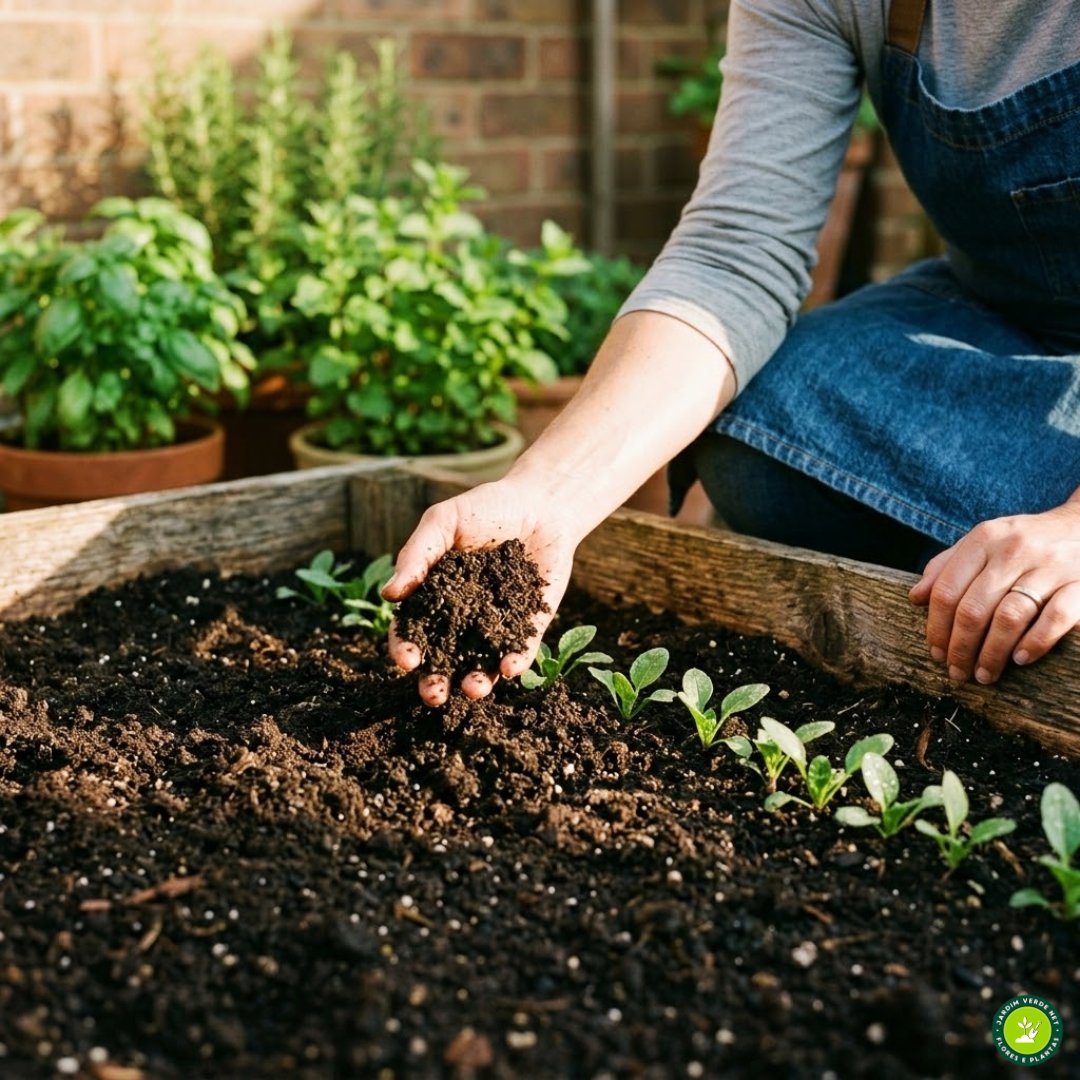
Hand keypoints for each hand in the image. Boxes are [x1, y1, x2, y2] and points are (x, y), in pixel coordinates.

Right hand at [382, 478, 578, 705]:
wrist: (540, 503)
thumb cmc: (485, 508)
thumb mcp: (444, 522)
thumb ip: (418, 555)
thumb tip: (389, 593)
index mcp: (433, 596)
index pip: (413, 629)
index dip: (405, 647)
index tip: (406, 660)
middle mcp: (462, 618)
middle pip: (443, 658)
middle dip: (435, 681)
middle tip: (434, 696)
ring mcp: (496, 624)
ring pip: (481, 663)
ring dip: (475, 682)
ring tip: (472, 690)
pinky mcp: (529, 624)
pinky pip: (520, 649)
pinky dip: (515, 661)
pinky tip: (510, 668)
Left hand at [908, 499, 1079, 683]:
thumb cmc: (1025, 542)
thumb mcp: (985, 542)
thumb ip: (948, 565)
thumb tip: (916, 597)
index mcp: (985, 539)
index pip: (947, 589)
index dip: (936, 627)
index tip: (936, 652)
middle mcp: (1015, 550)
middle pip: (973, 609)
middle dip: (960, 647)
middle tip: (957, 671)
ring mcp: (1050, 567)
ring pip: (1009, 618)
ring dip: (992, 654)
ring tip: (984, 674)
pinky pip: (1054, 619)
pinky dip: (1034, 643)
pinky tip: (1020, 659)